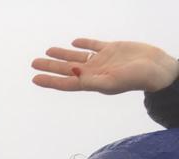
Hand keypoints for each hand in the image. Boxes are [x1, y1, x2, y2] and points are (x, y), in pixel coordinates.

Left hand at [32, 38, 178, 94]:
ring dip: (62, 54)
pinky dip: (83, 43)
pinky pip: (94, 45)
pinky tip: (74, 42)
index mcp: (91, 82)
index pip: (65, 83)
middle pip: (66, 69)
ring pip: (77, 57)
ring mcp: (103, 60)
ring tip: (47, 51)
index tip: (34, 78)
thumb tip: (72, 72)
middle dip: (50, 66)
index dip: (49, 81)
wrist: (158, 69)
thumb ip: (90, 79)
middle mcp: (94, 72)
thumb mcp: (111, 82)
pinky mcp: (112, 49)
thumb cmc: (136, 79)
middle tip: (34, 62)